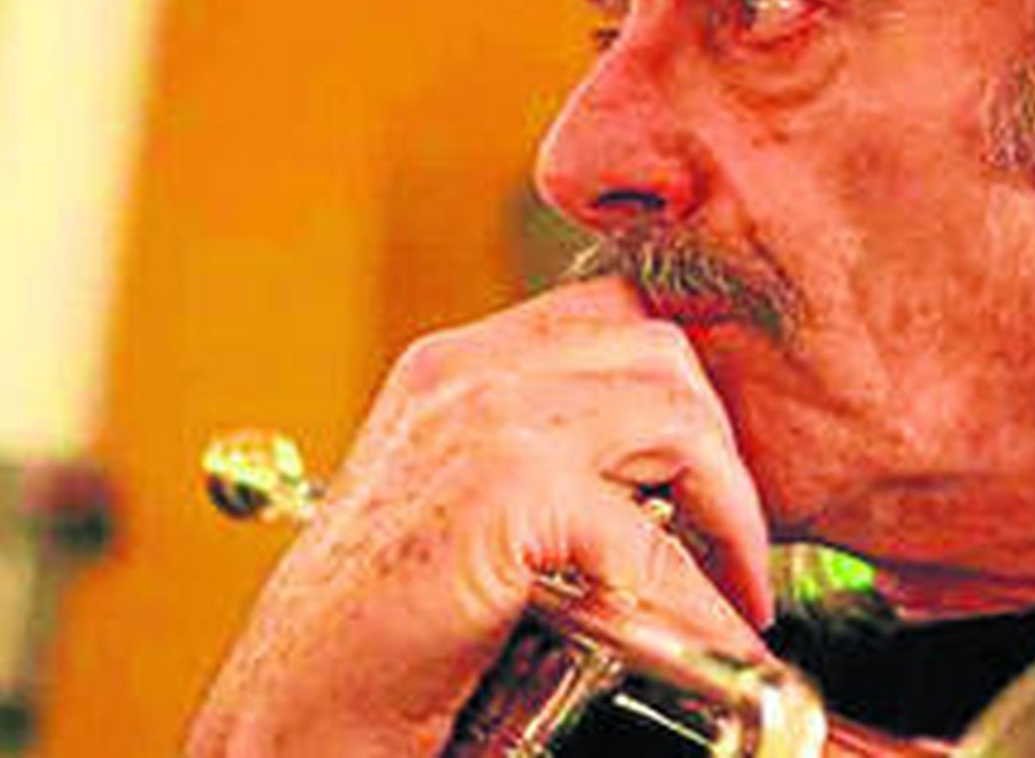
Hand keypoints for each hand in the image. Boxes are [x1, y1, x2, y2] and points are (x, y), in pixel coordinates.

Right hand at [188, 278, 774, 755]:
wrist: (297, 718)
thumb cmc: (382, 634)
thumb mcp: (465, 512)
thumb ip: (548, 466)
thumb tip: (666, 481)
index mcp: (455, 367)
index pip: (612, 318)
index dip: (684, 387)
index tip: (717, 474)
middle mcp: (466, 371)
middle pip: (660, 349)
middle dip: (720, 442)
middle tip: (737, 540)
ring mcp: (483, 421)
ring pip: (678, 416)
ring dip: (732, 509)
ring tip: (737, 586)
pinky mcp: (503, 493)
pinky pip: (653, 539)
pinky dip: (700, 601)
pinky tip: (715, 644)